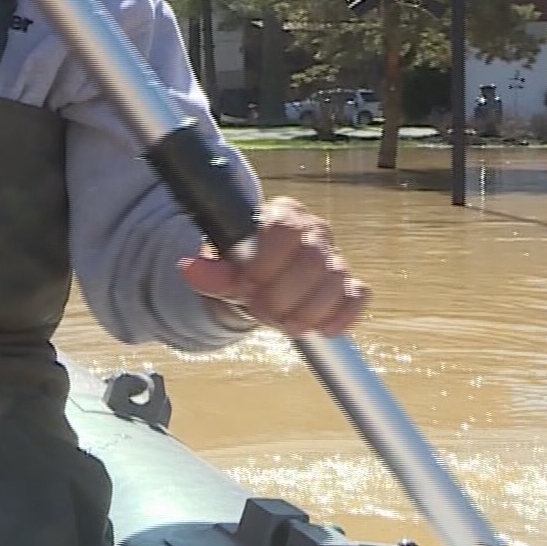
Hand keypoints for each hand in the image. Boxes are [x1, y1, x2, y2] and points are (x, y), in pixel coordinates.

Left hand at [179, 197, 370, 336]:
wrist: (262, 284)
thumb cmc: (245, 269)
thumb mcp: (224, 270)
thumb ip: (210, 272)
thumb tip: (188, 268)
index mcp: (284, 215)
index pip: (284, 229)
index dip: (266, 263)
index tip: (247, 286)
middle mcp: (315, 231)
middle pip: (312, 261)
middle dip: (284, 295)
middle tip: (262, 310)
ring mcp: (335, 258)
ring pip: (336, 282)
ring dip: (307, 312)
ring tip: (285, 324)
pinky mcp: (349, 285)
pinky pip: (359, 296)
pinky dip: (343, 316)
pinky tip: (323, 330)